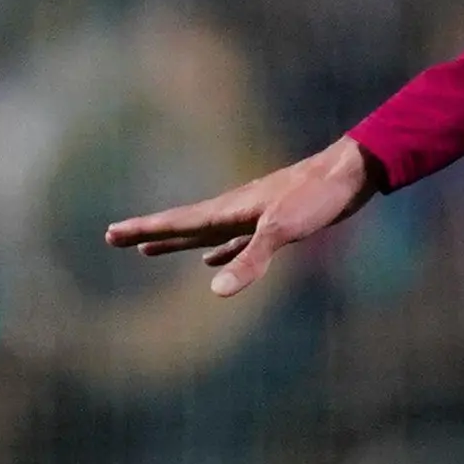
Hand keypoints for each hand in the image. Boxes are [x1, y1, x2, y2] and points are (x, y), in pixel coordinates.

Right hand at [103, 136, 377, 299]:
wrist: (353, 171)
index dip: (143, 228)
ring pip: (203, 233)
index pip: (176, 221)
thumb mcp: (283, 230)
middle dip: (149, 233)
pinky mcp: (274, 223)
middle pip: (182, 225)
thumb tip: (215, 292)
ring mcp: (252, 216)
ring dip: (176, 242)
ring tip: (150, 249)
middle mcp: (234, 210)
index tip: (110, 233)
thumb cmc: (317, 197)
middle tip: (114, 238)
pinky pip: (234, 241)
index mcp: (229, 209)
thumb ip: (250, 261)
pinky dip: (218, 251)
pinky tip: (212, 261)